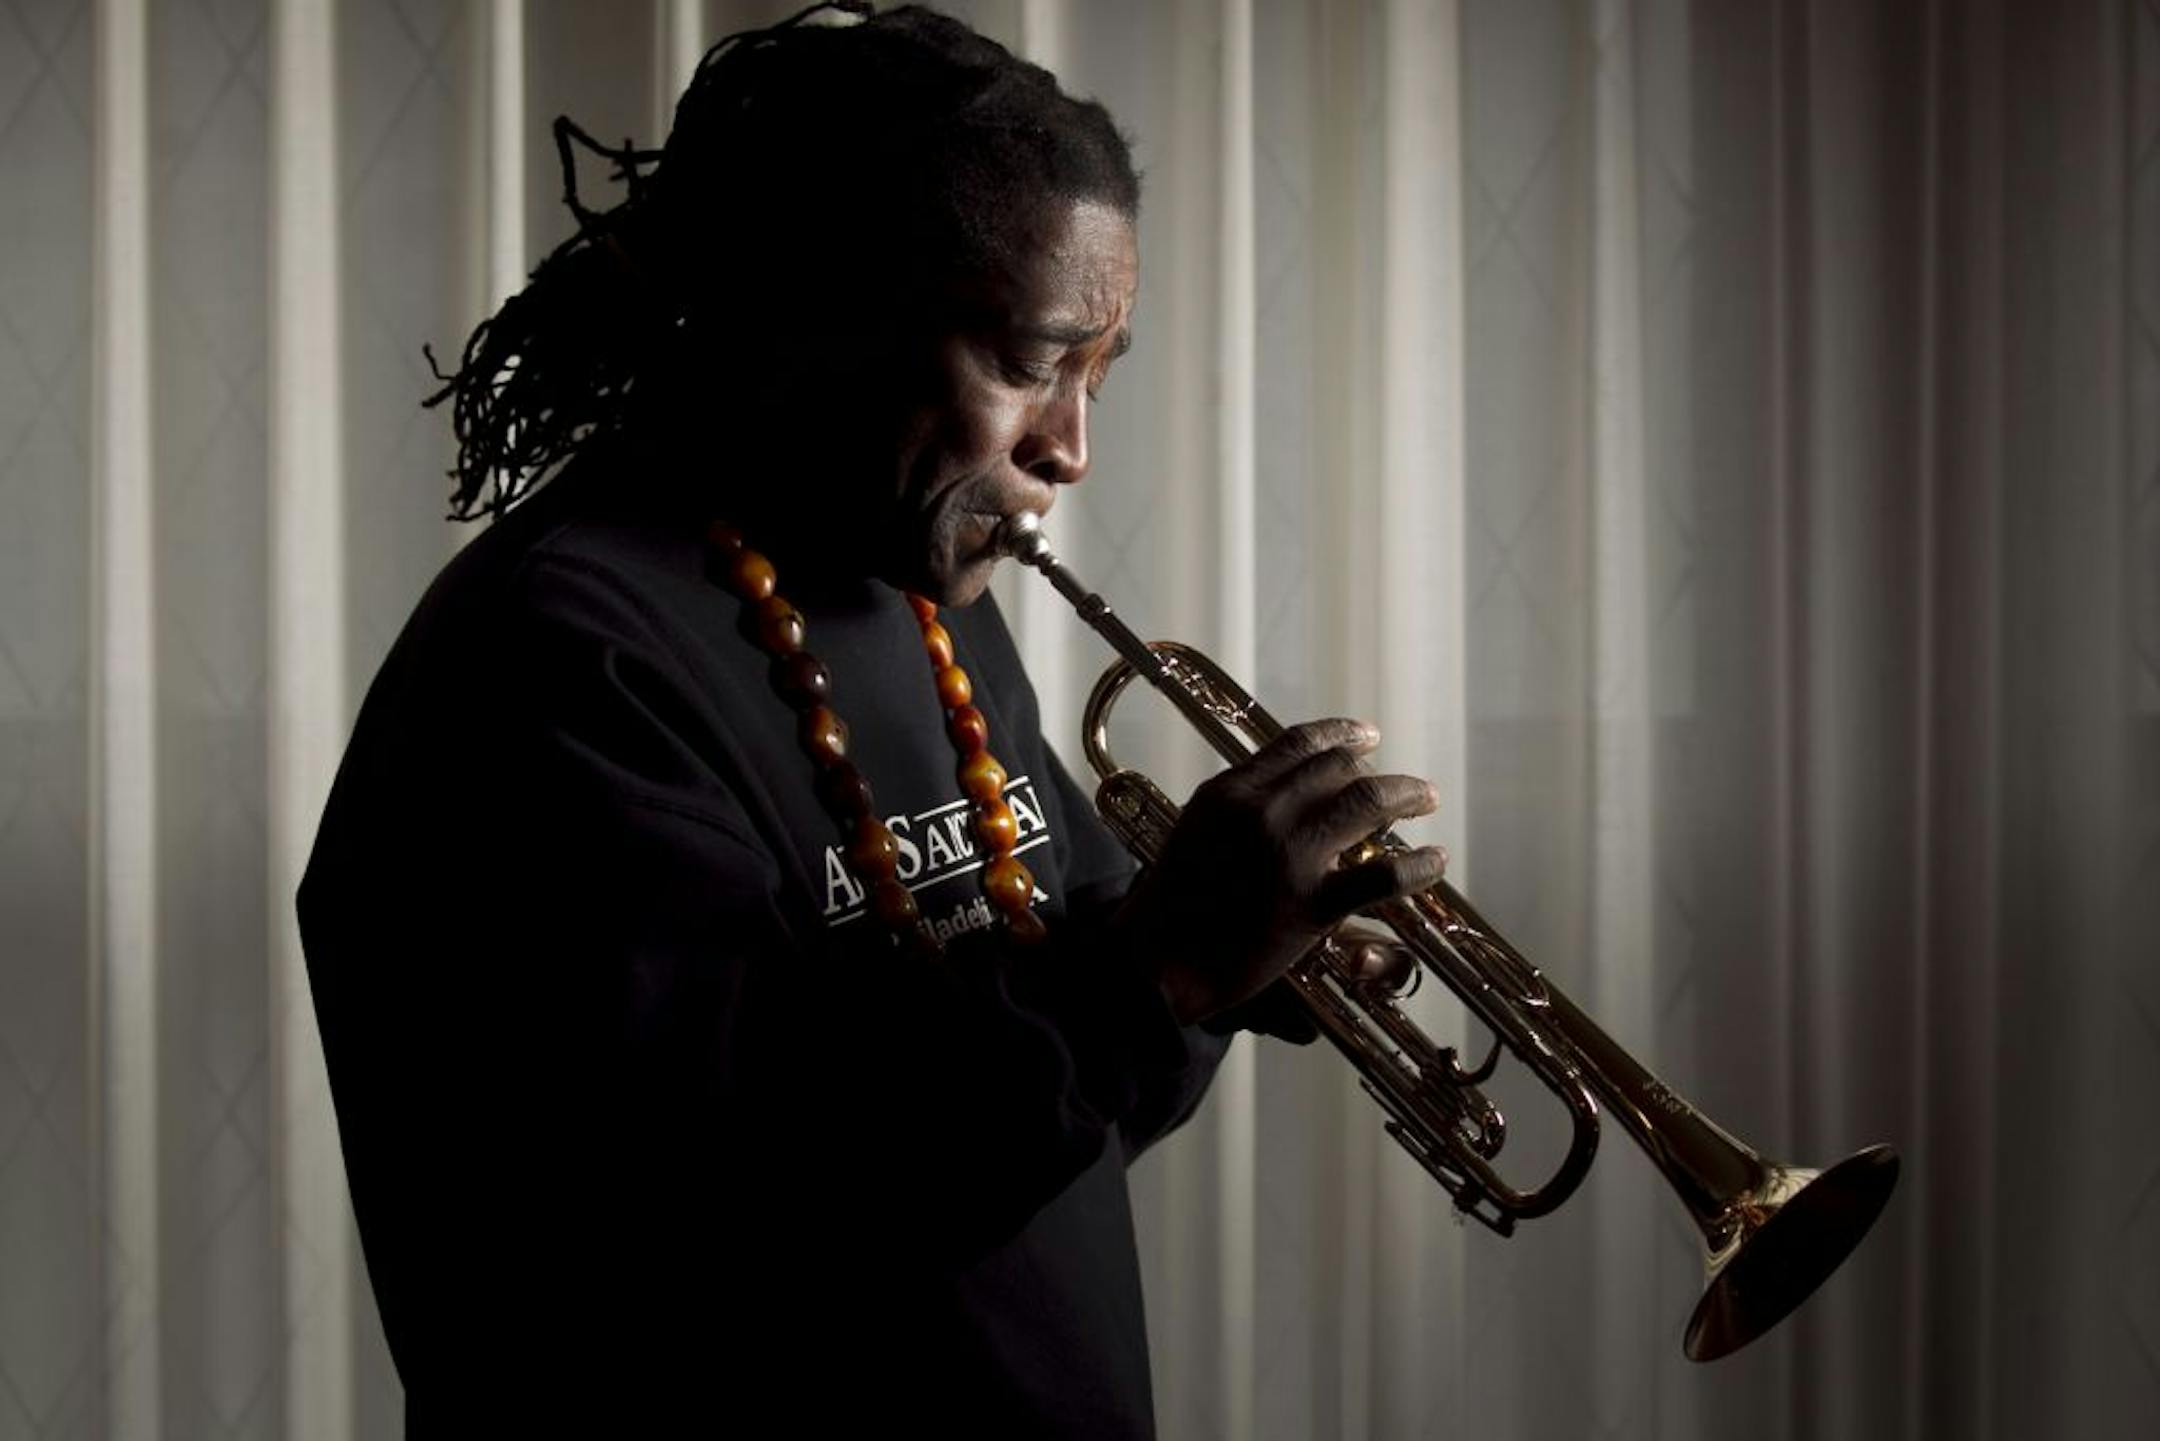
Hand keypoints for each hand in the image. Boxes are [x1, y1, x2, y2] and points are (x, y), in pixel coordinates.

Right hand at [1111, 718, 1447, 1024]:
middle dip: (1378, 768)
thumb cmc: (1170, 904)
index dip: (1340, 735)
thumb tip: (1277, 796)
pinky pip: (1382, 875)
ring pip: (1368, 802)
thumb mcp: (1196, 832)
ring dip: (1405, 795)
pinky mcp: (1310, 904)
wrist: (1153, 963)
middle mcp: (1262, 811)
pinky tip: (1434, 862)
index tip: (1365, 736)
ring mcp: (1289, 855)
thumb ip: (1238, 808)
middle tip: (1404, 782)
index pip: (1296, 743)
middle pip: (1339, 768)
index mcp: (1231, 791)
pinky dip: (1417, 865)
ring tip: (1425, 799)